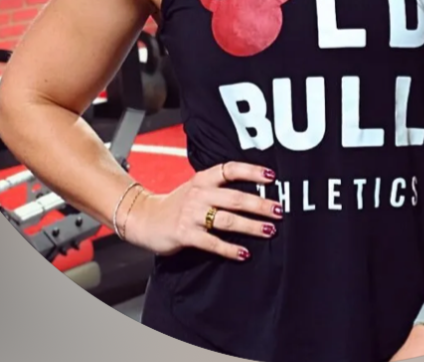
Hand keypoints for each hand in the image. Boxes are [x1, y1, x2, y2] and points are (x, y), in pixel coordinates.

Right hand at [125, 161, 281, 259]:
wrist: (144, 218)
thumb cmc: (178, 203)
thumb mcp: (196, 187)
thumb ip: (220, 188)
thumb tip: (256, 192)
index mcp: (203, 179)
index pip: (230, 170)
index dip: (252, 172)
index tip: (272, 177)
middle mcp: (199, 194)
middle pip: (234, 198)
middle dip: (259, 204)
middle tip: (278, 210)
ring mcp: (191, 214)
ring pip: (227, 220)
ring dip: (251, 226)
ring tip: (270, 230)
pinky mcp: (185, 234)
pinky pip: (212, 242)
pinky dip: (229, 249)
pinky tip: (244, 253)